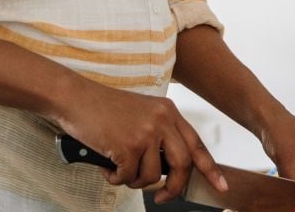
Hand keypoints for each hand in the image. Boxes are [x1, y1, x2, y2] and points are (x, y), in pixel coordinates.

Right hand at [54, 80, 227, 203]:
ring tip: (117, 168)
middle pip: (182, 166)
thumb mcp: (140, 113)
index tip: (220, 185)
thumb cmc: (102, 108)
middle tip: (161, 197)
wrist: (74, 97)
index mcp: (168, 112)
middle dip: (173, 188)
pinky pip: (128, 177)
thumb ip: (158, 135)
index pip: (197, 144)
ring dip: (133, 180)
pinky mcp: (128, 145)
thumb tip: (168, 170)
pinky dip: (115, 178)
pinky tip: (105, 165)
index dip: (210, 168)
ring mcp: (146, 132)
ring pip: (152, 176)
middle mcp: (162, 120)